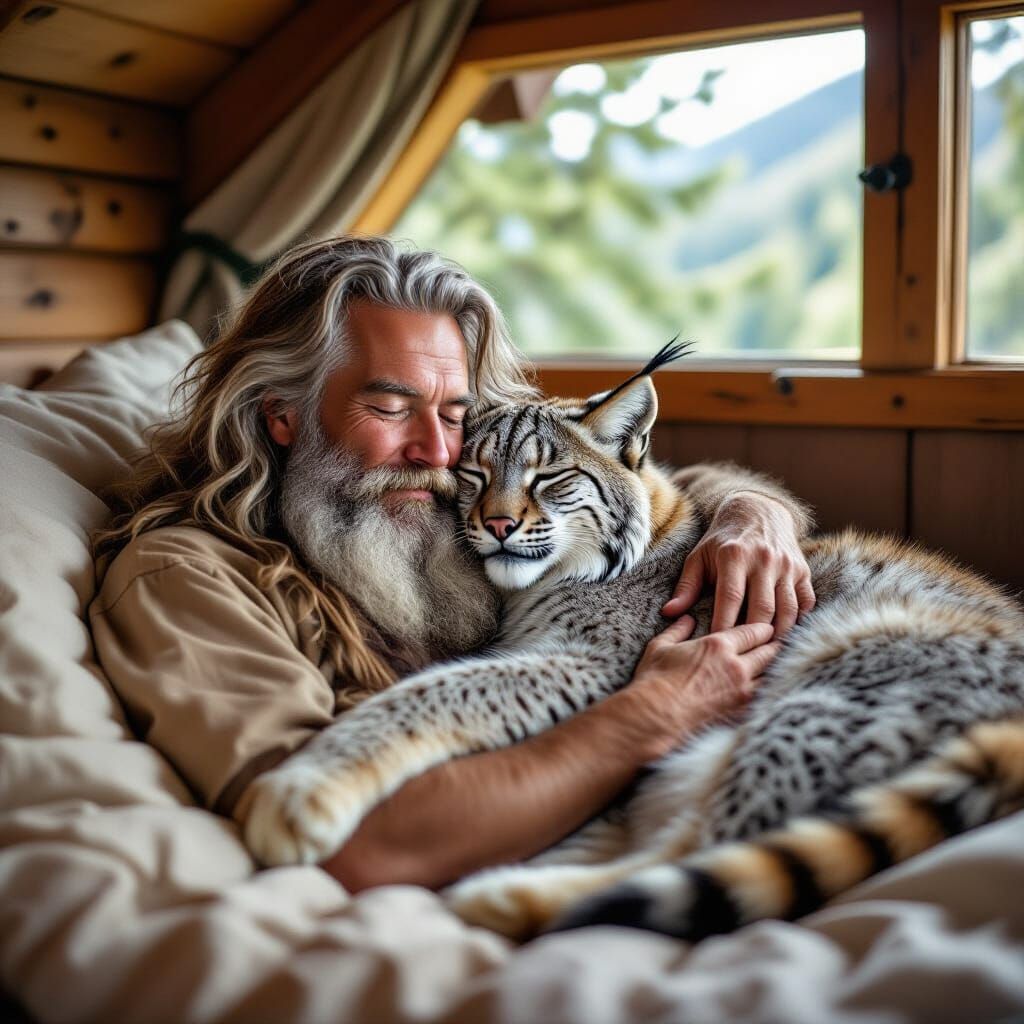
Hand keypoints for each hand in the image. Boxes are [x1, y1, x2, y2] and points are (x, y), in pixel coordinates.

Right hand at [612, 615, 779, 761]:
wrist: (655, 717)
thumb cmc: (654, 680)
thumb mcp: (660, 647)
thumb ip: (677, 631)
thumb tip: (685, 619)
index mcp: (718, 645)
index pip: (754, 631)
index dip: (763, 629)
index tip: (767, 629)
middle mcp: (736, 666)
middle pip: (769, 651)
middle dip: (776, 646)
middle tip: (780, 643)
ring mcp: (742, 691)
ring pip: (772, 674)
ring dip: (776, 668)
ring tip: (779, 664)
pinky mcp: (741, 712)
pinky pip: (765, 697)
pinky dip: (769, 690)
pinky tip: (770, 688)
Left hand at [663, 491, 814, 636]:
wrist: (757, 511)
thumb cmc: (721, 540)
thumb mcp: (699, 556)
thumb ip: (686, 586)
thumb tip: (669, 613)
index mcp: (734, 556)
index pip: (730, 597)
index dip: (724, 624)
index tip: (717, 645)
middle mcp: (764, 559)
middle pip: (763, 608)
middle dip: (754, 635)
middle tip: (744, 654)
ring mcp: (786, 565)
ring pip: (788, 608)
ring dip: (779, 633)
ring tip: (766, 651)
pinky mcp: (802, 570)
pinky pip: (806, 601)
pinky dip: (799, 621)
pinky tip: (786, 634)